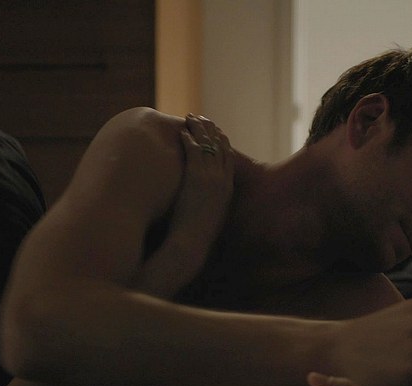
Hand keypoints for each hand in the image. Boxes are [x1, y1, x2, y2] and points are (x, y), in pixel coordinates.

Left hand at [170, 113, 234, 245]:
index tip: (216, 130)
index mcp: (228, 188)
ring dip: (199, 129)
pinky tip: (182, 132)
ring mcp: (210, 178)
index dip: (222, 141)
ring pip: (207, 145)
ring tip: (190, 118)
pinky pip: (194, 151)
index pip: (228, 157)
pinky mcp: (196, 177)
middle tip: (202, 118)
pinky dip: (189, 140)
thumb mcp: (208, 217)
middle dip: (211, 130)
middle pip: (220, 146)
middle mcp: (222, 180)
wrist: (192, 242)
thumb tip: (200, 200)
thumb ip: (208, 203)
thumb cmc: (196, 235)